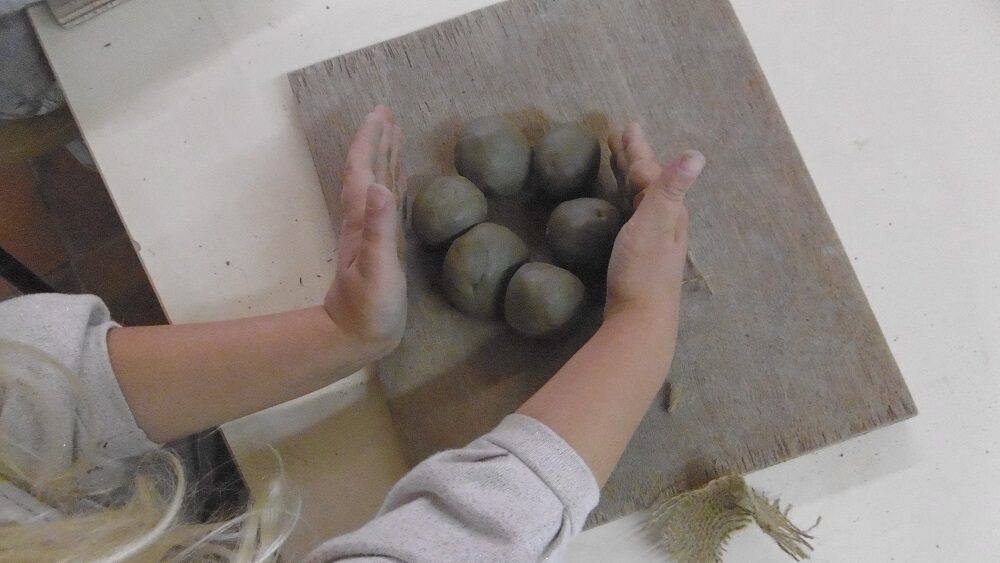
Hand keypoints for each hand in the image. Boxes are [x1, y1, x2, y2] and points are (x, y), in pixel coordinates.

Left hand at [325, 106, 406, 351]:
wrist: (355, 335)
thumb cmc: (368, 307)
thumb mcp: (377, 268)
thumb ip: (379, 230)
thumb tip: (382, 186)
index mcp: (362, 219)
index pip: (363, 171)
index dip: (370, 141)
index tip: (380, 113)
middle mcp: (364, 219)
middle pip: (369, 170)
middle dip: (378, 140)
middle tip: (388, 112)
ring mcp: (372, 232)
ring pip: (378, 185)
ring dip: (385, 158)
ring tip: (396, 134)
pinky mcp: (383, 246)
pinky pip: (388, 205)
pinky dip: (394, 185)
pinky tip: (399, 181)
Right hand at [605, 123, 704, 323]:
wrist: (639, 319)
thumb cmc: (644, 271)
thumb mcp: (657, 224)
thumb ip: (671, 189)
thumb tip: (697, 154)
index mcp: (668, 210)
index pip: (651, 170)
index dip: (637, 149)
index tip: (624, 127)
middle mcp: (664, 221)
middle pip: (647, 180)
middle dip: (632, 157)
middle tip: (617, 136)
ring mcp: (652, 239)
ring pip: (640, 196)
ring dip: (628, 175)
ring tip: (618, 162)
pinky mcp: (638, 255)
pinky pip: (632, 213)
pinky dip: (624, 199)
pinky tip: (622, 205)